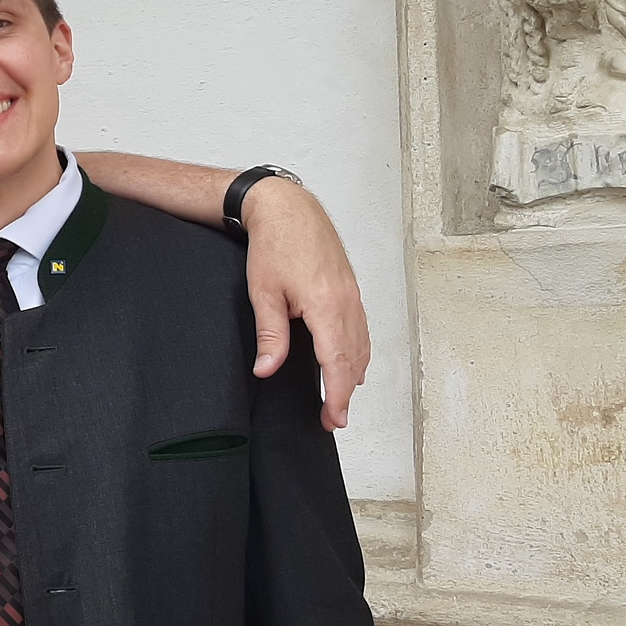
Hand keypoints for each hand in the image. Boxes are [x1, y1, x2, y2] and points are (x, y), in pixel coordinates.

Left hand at [240, 177, 368, 430]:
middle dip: (346, 392)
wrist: (288, 207)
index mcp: (326, 305)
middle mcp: (347, 302)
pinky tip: (351, 362)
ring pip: (361, 344)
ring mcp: (353, 295)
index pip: (338, 362)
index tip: (334, 418)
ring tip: (341, 398)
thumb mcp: (264, 293)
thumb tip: (268, 369)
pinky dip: (358, 350)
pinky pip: (361, 328)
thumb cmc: (275, 244)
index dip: (338, 395)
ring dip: (354, 373)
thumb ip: (271, 335)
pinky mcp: (351, 288)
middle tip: (334, 418)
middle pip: (354, 358)